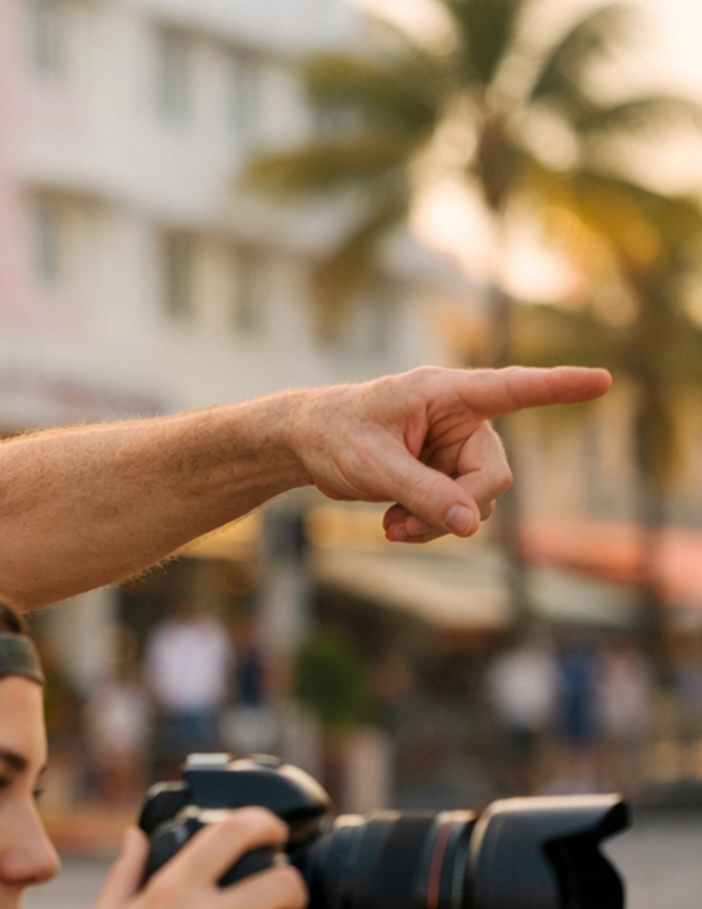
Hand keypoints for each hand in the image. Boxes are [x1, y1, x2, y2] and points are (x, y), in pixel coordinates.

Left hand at [287, 363, 609, 543]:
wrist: (306, 445)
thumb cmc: (335, 436)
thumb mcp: (374, 466)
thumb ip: (423, 494)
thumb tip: (472, 526)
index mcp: (444, 393)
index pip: (511, 389)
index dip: (558, 387)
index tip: (602, 381)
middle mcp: (459, 417)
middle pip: (493, 474)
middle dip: (458, 507)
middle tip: (405, 527)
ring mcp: (455, 447)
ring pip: (477, 500)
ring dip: (438, 522)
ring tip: (390, 526)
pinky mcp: (445, 473)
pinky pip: (458, 511)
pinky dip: (430, 525)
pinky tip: (393, 525)